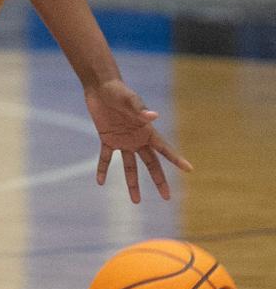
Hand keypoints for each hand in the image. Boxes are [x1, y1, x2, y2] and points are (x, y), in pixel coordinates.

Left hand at [86, 79, 192, 202]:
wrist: (100, 86)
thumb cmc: (118, 90)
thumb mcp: (129, 99)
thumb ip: (140, 110)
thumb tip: (154, 116)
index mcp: (146, 130)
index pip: (164, 148)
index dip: (176, 159)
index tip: (189, 170)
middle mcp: (137, 138)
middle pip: (151, 163)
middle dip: (158, 180)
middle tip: (166, 197)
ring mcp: (123, 140)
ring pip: (130, 166)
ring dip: (132, 182)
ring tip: (136, 201)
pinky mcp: (107, 139)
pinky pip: (105, 158)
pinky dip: (103, 169)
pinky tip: (100, 182)